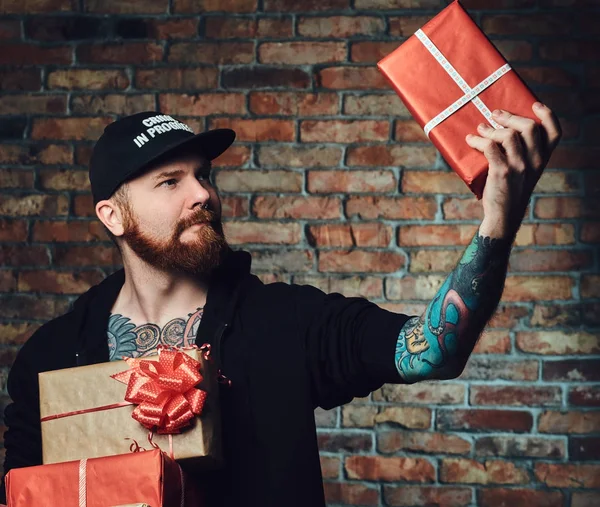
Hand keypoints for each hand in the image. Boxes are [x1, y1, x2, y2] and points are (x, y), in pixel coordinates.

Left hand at [465, 102, 561, 238]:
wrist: (503, 215)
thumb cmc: (510, 190)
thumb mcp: (525, 172)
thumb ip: (523, 154)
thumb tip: (503, 130)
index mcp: (542, 160)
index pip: (555, 132)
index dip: (547, 115)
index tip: (534, 104)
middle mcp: (535, 161)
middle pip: (529, 127)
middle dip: (510, 116)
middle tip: (495, 114)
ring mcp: (519, 166)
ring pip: (508, 135)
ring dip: (491, 129)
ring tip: (481, 129)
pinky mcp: (502, 172)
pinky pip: (490, 147)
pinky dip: (478, 141)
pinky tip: (471, 141)